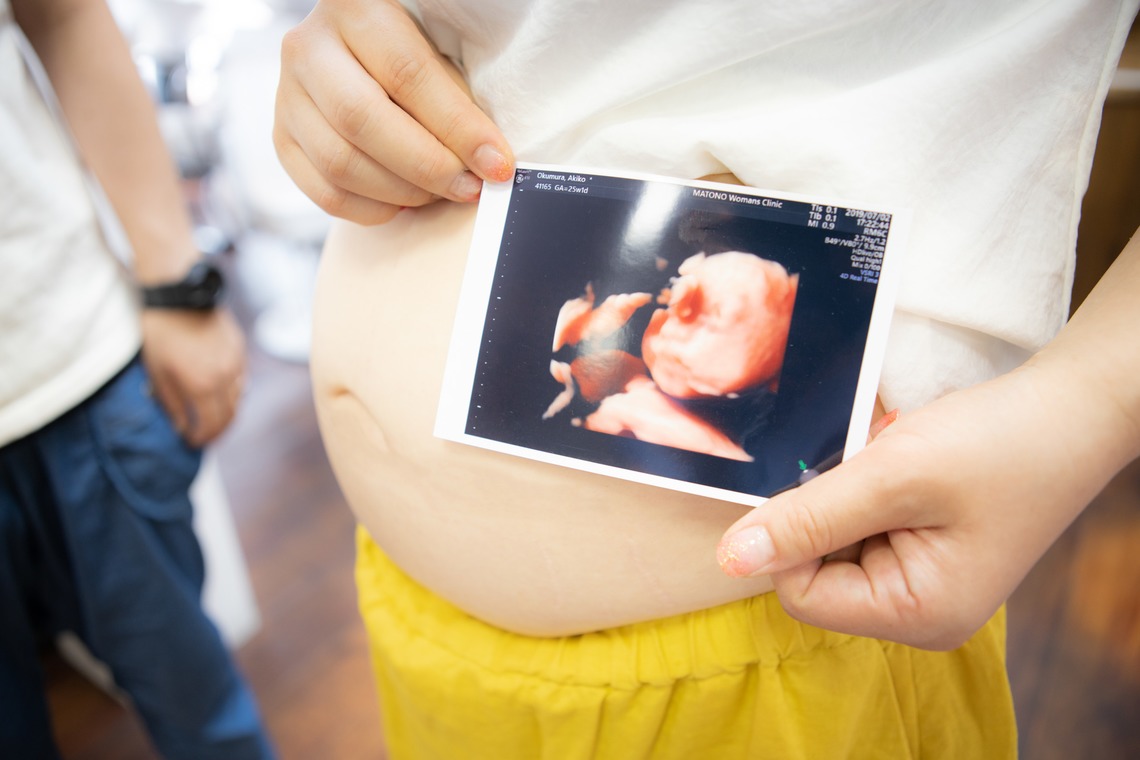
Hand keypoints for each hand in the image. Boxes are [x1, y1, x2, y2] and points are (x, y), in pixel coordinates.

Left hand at [140, 308, 245, 446]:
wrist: (179, 295)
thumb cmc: (161, 334)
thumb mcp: (157, 373)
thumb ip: (172, 405)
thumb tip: (182, 428)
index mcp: (201, 385)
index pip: (210, 425)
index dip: (201, 438)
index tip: (191, 442)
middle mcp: (224, 378)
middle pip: (229, 416)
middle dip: (217, 431)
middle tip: (203, 436)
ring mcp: (236, 363)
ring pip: (239, 399)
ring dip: (226, 412)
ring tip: (210, 416)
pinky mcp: (240, 350)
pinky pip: (241, 380)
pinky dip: (232, 392)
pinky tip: (218, 392)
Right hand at [273, 0, 514, 224]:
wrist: (358, 56)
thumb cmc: (412, 55)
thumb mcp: (438, 56)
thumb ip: (456, 103)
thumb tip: (487, 162)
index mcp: (355, 9)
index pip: (408, 75)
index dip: (457, 127)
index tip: (495, 163)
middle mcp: (308, 49)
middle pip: (362, 121)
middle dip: (427, 166)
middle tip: (468, 187)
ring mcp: (287, 96)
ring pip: (339, 162)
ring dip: (401, 192)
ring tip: (438, 193)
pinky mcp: (283, 139)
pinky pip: (324, 192)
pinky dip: (372, 209)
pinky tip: (403, 202)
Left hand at [715, 363, 1125, 649]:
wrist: (1071, 409)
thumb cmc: (998, 444)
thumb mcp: (892, 477)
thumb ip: (808, 519)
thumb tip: (730, 559)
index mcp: (917, 614)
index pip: (800, 594)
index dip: (793, 536)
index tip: (829, 481)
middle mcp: (918, 613)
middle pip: (815, 571)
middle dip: (829, 509)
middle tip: (877, 466)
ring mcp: (923, 582)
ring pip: (835, 541)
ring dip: (850, 492)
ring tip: (897, 461)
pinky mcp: (924, 550)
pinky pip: (863, 524)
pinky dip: (869, 487)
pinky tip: (904, 462)